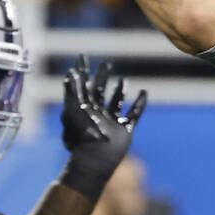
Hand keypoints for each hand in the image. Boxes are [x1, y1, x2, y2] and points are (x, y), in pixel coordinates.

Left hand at [60, 55, 146, 193]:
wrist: (96, 158)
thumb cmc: (82, 135)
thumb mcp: (73, 110)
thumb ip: (72, 91)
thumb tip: (71, 73)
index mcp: (83, 109)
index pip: (82, 85)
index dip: (81, 71)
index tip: (82, 57)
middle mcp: (97, 114)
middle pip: (100, 91)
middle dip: (102, 77)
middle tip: (106, 64)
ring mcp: (111, 122)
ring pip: (116, 103)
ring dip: (119, 92)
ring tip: (123, 80)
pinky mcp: (124, 130)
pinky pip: (134, 114)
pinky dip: (140, 104)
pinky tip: (144, 93)